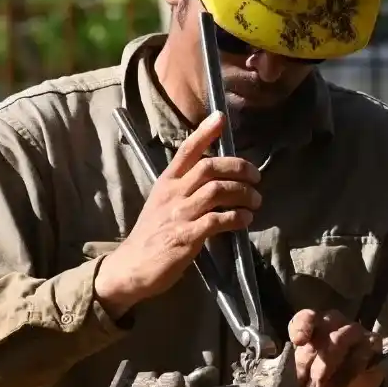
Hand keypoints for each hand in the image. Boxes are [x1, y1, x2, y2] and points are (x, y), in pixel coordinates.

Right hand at [95, 111, 261, 318]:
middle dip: (238, 168)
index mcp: (166, 183)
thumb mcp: (163, 203)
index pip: (186, 151)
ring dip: (242, 194)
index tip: (220, 118)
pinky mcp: (186, 237)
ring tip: (256, 201)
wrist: (131, 267)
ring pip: (216, 191)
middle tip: (256, 177)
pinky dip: (236, 218)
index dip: (205, 133)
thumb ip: (185, 188)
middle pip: (209, 167)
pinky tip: (245, 220)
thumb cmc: (151, 234)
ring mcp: (178, 215)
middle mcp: (172, 194)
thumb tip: (216, 177)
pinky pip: (216, 220)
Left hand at [289, 309, 384, 386]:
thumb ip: (298, 366)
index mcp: (315, 322)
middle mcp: (334, 321)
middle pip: (322, 332)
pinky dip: (343, 378)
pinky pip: (358, 357)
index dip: (302, 327)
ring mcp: (355, 330)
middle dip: (309, 361)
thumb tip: (286, 377)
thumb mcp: (305, 366)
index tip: (298, 342)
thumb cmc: (321, 366)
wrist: (352, 377)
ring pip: (339, 340)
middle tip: (302, 385)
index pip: (307, 317)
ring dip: (325, 368)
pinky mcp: (372, 343)